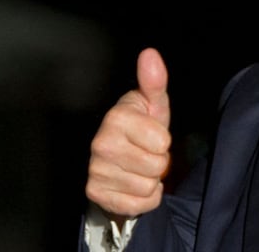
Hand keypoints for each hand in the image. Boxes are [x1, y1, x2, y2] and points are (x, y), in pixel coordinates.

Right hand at [85, 47, 171, 219]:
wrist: (122, 159)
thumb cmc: (142, 127)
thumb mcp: (154, 104)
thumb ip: (154, 81)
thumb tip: (150, 54)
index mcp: (116, 117)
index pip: (162, 141)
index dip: (164, 141)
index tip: (152, 135)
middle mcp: (101, 143)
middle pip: (156, 166)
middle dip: (159, 162)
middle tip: (146, 153)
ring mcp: (95, 169)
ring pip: (148, 186)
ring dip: (151, 180)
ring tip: (139, 167)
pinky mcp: (95, 192)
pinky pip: (138, 204)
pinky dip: (143, 198)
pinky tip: (133, 184)